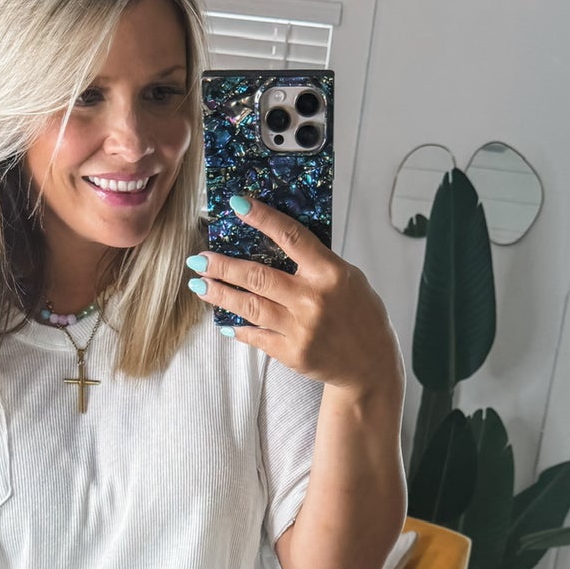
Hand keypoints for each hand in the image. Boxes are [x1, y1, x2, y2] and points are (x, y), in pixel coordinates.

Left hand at [188, 196, 401, 398]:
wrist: (370, 363)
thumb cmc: (360, 314)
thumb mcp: (347, 278)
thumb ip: (315, 262)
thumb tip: (274, 242)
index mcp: (329, 273)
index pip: (290, 237)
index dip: (262, 218)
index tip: (237, 204)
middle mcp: (312, 300)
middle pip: (258, 276)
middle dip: (223, 266)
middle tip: (199, 258)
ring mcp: (300, 329)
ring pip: (250, 307)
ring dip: (220, 294)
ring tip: (199, 285)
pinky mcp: (292, 353)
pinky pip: (256, 336)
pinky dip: (237, 328)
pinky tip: (223, 320)